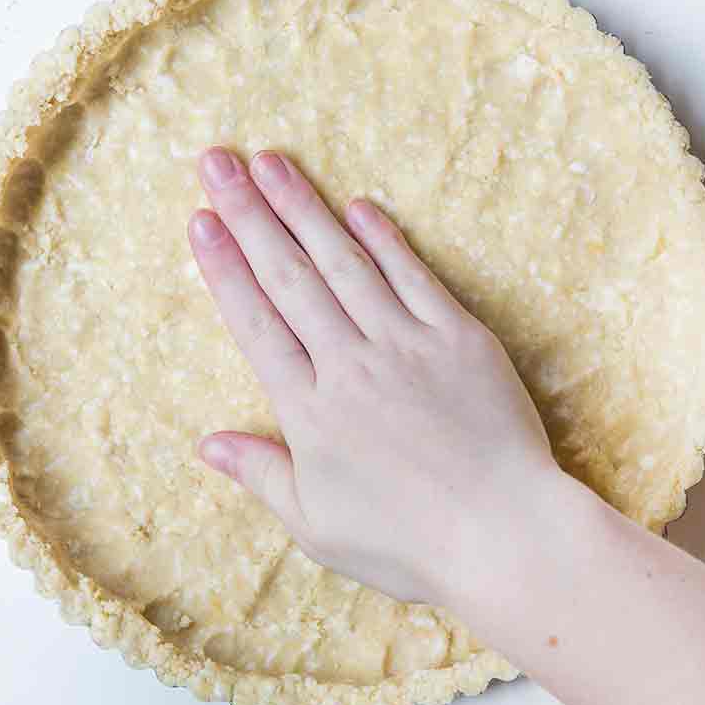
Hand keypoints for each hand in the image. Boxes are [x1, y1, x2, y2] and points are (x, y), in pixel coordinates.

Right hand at [187, 147, 558, 603]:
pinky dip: (385, 238)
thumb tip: (207, 443)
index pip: (254, 323)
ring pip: (344, 263)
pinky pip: (414, 277)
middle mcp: (350, 365)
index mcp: (309, 411)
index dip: (224, 267)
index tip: (200, 219)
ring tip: (272, 163)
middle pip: (290, 277)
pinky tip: (358, 206)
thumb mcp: (318, 526)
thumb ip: (262, 474)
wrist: (504, 534)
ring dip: (305, 209)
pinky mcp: (459, 338)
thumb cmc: (409, 542)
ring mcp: (406, 345)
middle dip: (249, 214)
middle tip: (217, 162)